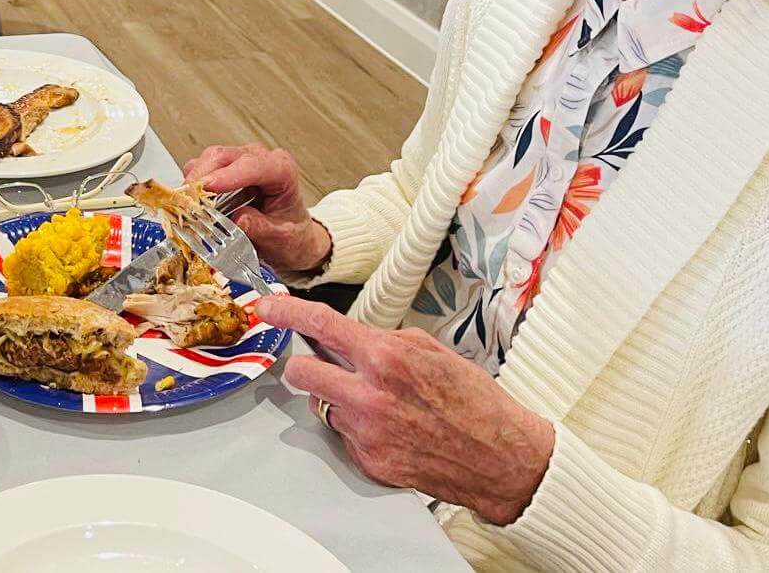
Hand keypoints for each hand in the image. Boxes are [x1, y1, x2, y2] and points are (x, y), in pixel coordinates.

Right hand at [183, 143, 331, 271]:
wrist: (291, 235)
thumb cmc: (290, 232)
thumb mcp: (281, 237)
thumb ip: (260, 227)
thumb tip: (238, 219)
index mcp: (282, 170)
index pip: (253, 165)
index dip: (228, 175)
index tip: (208, 187)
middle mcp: (260, 158)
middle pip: (224, 156)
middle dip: (202, 177)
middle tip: (187, 201)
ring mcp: (240, 160)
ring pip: (209, 159)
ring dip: (194, 181)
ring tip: (187, 205)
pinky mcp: (224, 169)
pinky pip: (202, 168)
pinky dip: (193, 185)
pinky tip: (192, 202)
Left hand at [258, 296, 554, 525]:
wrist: (501, 458)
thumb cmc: (473, 402)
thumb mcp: (429, 350)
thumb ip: (383, 339)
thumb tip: (351, 335)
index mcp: (386, 358)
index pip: (320, 325)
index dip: (286, 312)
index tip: (267, 307)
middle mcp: (370, 395)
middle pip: (301, 373)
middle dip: (303, 366)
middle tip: (316, 365)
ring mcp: (367, 433)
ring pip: (323, 406)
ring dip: (337, 400)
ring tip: (377, 403)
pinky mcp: (369, 462)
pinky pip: (344, 436)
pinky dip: (357, 428)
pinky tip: (389, 428)